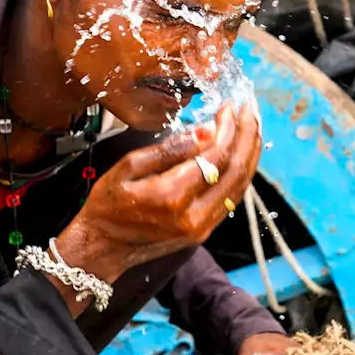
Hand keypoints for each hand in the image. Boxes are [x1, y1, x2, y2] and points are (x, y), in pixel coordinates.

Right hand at [57, 104, 261, 293]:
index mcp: (172, 196)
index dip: (227, 128)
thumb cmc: (108, 204)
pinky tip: (242, 152)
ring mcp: (203, 227)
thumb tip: (207, 130)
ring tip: (251, 125)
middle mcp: (194, 215)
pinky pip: (232, 197)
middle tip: (249, 108)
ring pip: (241, 185)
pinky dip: (242, 171)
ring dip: (250, 152)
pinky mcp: (205, 231)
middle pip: (236, 169)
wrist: (102, 248)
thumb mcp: (128, 167)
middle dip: (247, 134)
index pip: (215, 156)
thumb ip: (170, 149)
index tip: (228, 106)